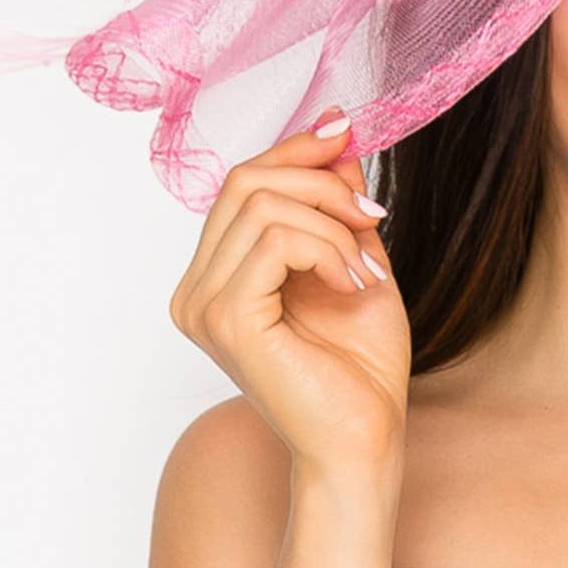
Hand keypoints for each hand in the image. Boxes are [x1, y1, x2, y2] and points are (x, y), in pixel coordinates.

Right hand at [168, 111, 410, 475]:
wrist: (368, 437)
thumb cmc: (361, 363)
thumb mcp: (354, 255)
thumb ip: (336, 199)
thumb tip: (335, 132)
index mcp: (216, 274)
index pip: (242, 181)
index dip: (295, 149)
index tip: (346, 130)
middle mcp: (195, 289)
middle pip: (247, 181)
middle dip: (321, 182)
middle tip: (372, 216)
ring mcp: (204, 305)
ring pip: (264, 205)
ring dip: (332, 223)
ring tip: (364, 267)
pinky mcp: (229, 320)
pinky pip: (276, 240)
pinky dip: (327, 248)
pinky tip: (353, 282)